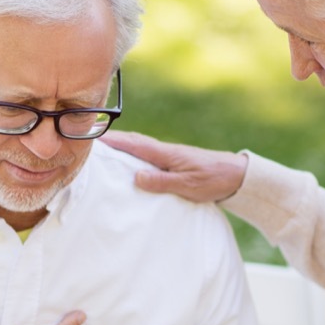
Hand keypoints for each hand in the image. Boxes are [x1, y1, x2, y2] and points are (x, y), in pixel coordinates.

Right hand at [101, 130, 246, 203]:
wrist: (237, 176)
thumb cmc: (214, 180)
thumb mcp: (188, 185)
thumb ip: (162, 181)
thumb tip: (136, 177)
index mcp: (164, 153)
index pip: (132, 144)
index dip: (110, 141)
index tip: (89, 139)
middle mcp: (164, 151)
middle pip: (131, 142)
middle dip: (110, 141)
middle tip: (87, 143)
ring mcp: (168, 156)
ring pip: (138, 148)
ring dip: (120, 148)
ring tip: (100, 153)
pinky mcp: (173, 163)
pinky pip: (146, 157)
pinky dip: (132, 156)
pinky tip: (127, 164)